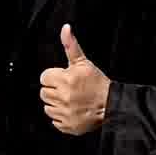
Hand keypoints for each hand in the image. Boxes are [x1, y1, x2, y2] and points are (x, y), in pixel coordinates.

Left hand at [41, 23, 108, 137]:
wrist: (111, 105)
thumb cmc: (97, 83)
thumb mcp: (83, 62)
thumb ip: (70, 45)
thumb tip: (65, 28)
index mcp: (65, 79)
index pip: (44, 78)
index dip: (53, 77)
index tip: (63, 79)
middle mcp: (63, 97)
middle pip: (44, 93)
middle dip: (54, 90)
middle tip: (68, 89)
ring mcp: (65, 113)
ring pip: (47, 107)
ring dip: (56, 104)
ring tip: (70, 100)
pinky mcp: (67, 126)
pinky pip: (55, 121)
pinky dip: (61, 117)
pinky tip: (72, 110)